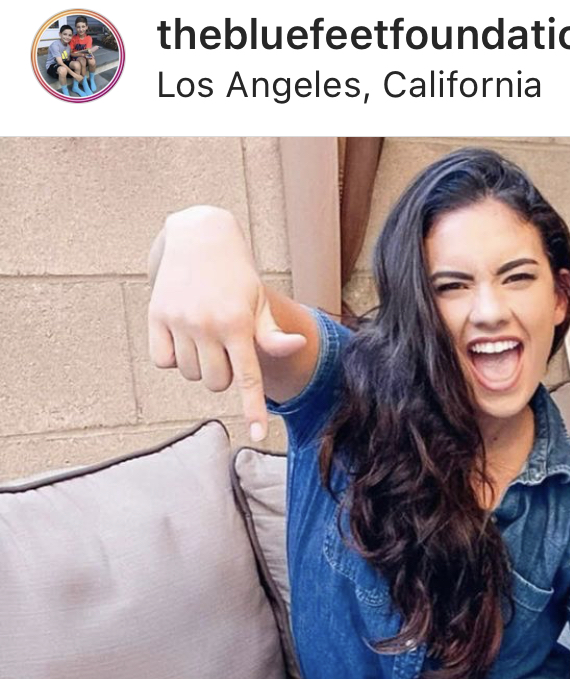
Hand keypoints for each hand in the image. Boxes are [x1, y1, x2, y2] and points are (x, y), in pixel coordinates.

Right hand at [148, 207, 306, 439]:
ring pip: (190, 375)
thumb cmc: (236, 277)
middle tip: (225, 348)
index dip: (253, 409)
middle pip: (216, 383)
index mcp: (238, 323)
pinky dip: (172, 358)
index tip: (257, 435)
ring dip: (199, 367)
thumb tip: (298, 346)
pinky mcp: (155, 315)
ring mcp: (179, 320)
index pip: (247, 378)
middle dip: (223, 375)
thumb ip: (271, 334)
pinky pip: (163, 362)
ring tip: (204, 338)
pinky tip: (181, 337)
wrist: (199, 236)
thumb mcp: (259, 303)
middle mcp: (207, 323)